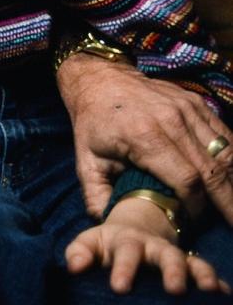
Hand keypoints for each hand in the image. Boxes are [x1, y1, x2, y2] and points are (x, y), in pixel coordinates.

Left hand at [57, 51, 232, 222]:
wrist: (100, 79)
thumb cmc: (93, 123)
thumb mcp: (85, 159)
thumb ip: (96, 195)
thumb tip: (110, 225)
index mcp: (143, 136)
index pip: (187, 180)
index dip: (196, 207)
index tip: (193, 221)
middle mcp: (171, 121)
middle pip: (213, 170)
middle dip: (227, 203)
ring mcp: (187, 110)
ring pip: (226, 154)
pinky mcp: (197, 104)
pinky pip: (226, 137)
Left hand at [65, 196, 228, 294]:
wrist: (134, 231)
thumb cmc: (107, 244)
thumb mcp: (90, 243)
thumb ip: (80, 253)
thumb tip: (73, 267)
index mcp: (127, 241)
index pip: (126, 253)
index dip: (123, 268)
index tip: (119, 287)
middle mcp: (155, 248)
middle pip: (165, 256)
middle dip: (171, 271)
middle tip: (175, 290)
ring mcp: (174, 256)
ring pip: (191, 263)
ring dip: (201, 276)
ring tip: (208, 290)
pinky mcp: (190, 265)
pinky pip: (205, 271)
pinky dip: (216, 283)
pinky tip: (224, 295)